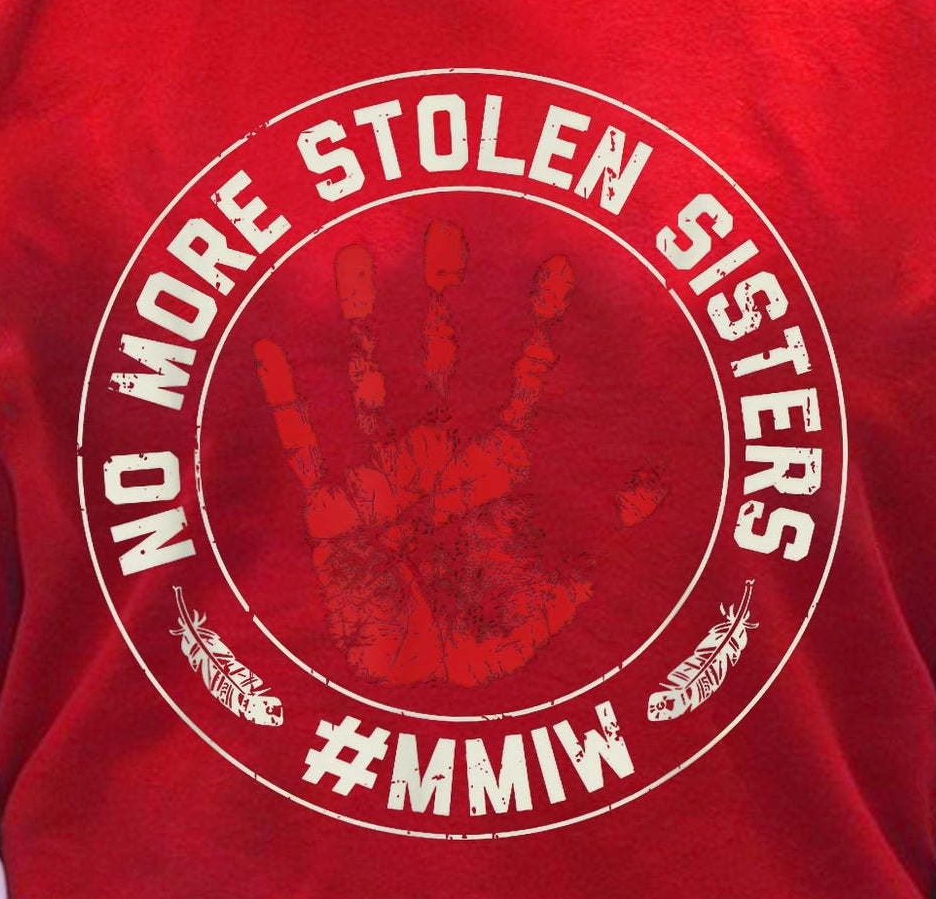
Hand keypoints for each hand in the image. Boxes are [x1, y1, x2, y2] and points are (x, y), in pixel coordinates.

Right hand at [254, 220, 666, 690]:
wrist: (428, 705)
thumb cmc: (498, 646)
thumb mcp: (567, 586)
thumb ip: (606, 526)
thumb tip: (666, 476)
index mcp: (494, 470)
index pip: (524, 380)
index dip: (540, 325)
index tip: (555, 263)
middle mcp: (438, 459)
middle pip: (441, 359)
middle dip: (443, 298)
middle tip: (446, 229)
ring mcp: (383, 479)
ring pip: (373, 382)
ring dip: (364, 325)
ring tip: (357, 257)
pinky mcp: (332, 515)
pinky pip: (306, 447)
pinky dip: (288, 401)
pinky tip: (270, 347)